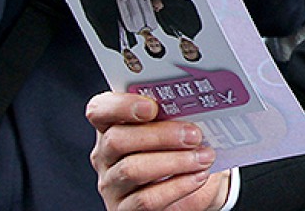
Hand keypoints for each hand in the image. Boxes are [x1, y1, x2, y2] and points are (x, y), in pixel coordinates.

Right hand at [87, 92, 229, 210]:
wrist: (194, 187)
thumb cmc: (182, 148)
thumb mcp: (178, 126)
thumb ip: (176, 113)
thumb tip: (194, 104)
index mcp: (114, 125)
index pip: (100, 110)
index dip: (121, 106)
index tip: (152, 107)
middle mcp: (106, 154)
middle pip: (117, 140)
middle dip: (160, 136)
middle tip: (194, 135)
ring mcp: (112, 184)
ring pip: (132, 170)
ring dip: (175, 161)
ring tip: (204, 157)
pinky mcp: (124, 209)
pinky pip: (145, 199)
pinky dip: (177, 186)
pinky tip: (198, 176)